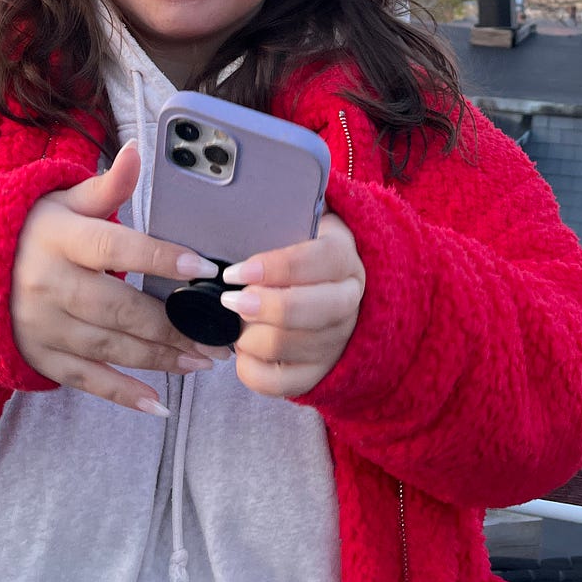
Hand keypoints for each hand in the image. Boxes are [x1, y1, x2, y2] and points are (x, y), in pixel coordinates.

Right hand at [10, 140, 231, 414]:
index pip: (116, 248)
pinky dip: (122, 393)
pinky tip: (158, 403)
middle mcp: (49, 284)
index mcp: (60, 238)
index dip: (160, 258)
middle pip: (118, 308)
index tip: (204, 269)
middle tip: (218, 335)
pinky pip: (85, 379)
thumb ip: (108, 186)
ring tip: (203, 360)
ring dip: (160, 358)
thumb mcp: (65, 200)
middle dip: (173, 325)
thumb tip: (138, 149)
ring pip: (109, 346)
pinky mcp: (41, 356)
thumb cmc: (35, 229)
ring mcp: (43, 325)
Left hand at [220, 212, 365, 398]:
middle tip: (231, 301)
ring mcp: (336, 342)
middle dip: (264, 307)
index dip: (277, 266)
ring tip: (234, 321)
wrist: (329, 289)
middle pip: (312, 312)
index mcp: (345, 259)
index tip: (238, 271)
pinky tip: (242, 349)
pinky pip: (281, 384)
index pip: (321, 260)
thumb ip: (283, 210)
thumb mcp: (300, 221)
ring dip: (250, 337)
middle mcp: (349, 302)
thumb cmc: (301, 252)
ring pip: (289, 348)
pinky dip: (251, 369)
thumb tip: (249, 197)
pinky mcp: (318, 373)